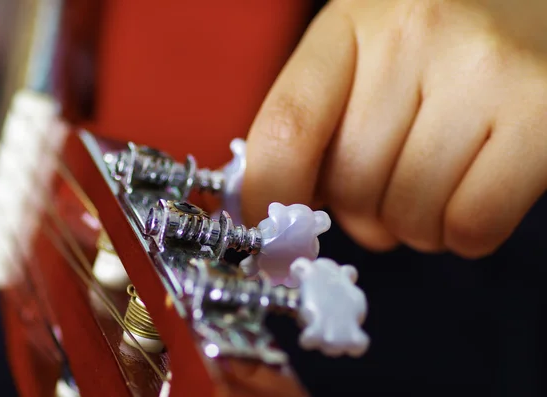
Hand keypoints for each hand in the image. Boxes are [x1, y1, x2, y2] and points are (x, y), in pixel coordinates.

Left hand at [242, 0, 546, 257]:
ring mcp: (483, 72)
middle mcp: (414, 36)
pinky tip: (470, 195)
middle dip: (362, 214)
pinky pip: (471, 224)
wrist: (529, 5)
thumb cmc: (439, 43)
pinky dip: (462, 233)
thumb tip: (284, 202)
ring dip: (413, 226)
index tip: (269, 228)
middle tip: (386, 191)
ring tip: (434, 186)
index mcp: (353, 22)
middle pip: (351, 184)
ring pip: (409, 214)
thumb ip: (320, 117)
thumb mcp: (365, 52)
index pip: (288, 126)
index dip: (268, 194)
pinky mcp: (540, 114)